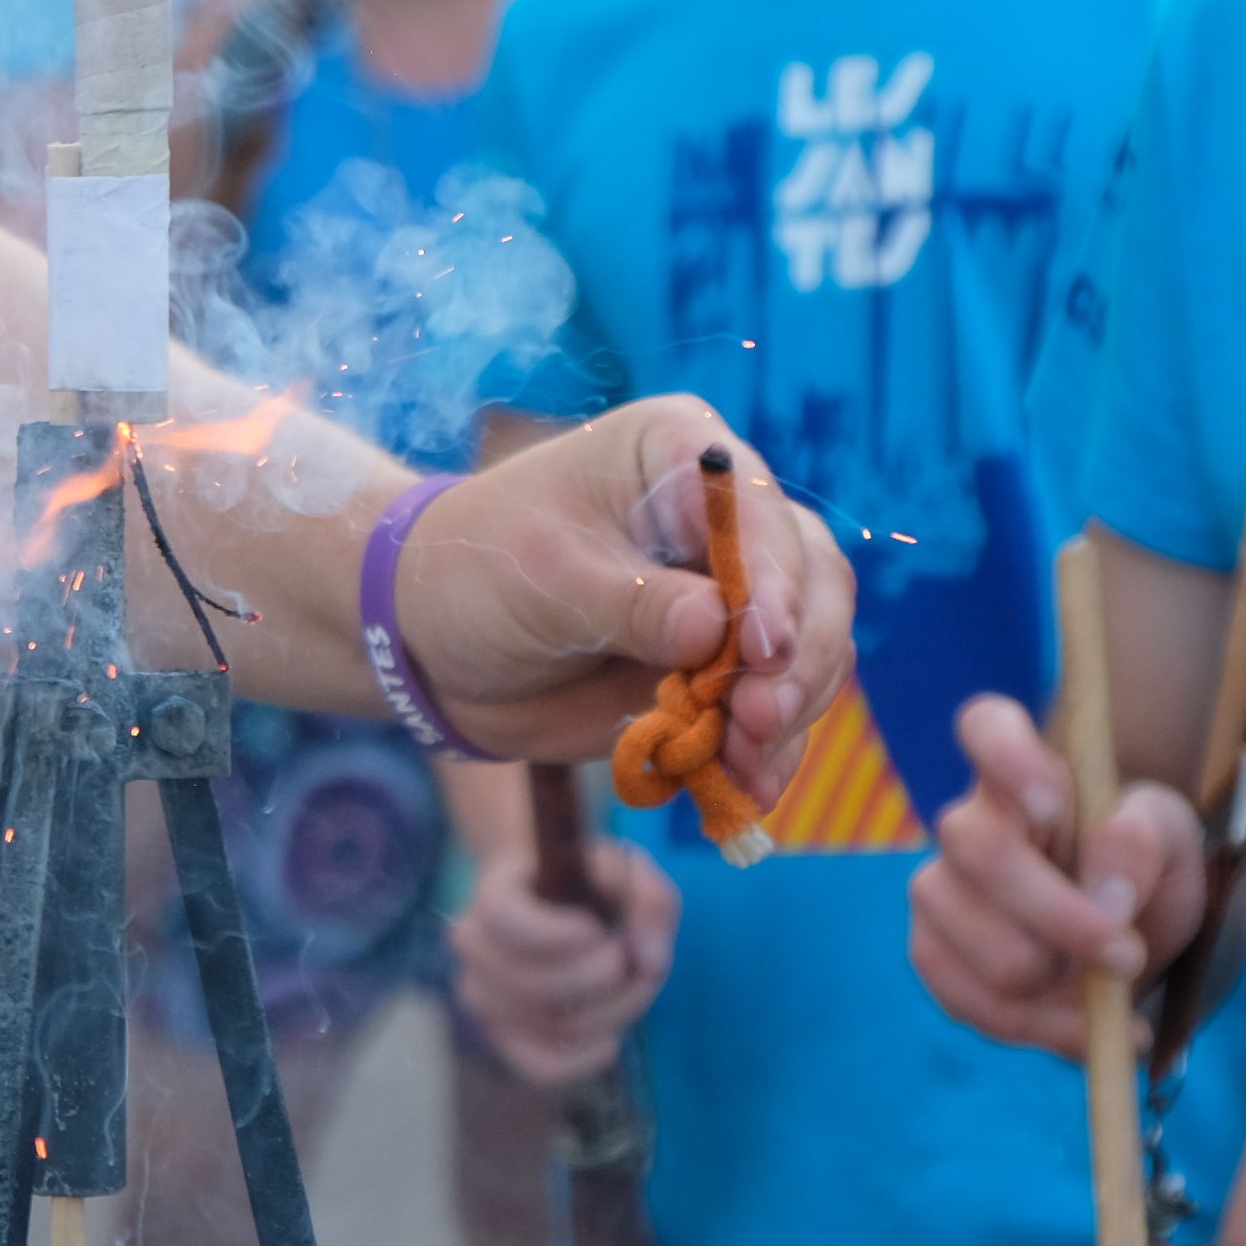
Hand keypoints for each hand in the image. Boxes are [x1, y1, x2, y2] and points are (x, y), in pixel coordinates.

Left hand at [396, 399, 854, 784]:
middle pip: (813, 582)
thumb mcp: (547, 578)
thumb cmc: (479, 571)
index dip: (775, 582)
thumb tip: (719, 631)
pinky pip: (773, 713)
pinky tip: (747, 789)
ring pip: (810, 652)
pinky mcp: (720, 671)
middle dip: (800, 657)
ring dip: (791, 714)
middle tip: (759, 720)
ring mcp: (730, 600)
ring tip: (747, 764)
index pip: (760, 513)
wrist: (432, 643)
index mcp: (682, 456)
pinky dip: (768, 754)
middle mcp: (724, 521)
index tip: (764, 648)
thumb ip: (636, 604)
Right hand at [449, 836, 677, 1088]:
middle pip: (534, 984)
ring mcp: (483, 997)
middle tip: (628, 957)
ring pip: (550, 1025)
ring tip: (628, 989)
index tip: (594, 927)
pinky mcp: (503, 1039)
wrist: (556, 912)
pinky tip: (610, 1036)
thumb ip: (650, 901)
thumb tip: (648, 960)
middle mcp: (474, 947)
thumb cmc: (590, 887)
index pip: (504, 919)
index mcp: (495, 893)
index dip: (557, 932)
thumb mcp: (630, 873)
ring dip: (611, 1013)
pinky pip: (542, 1068)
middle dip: (604, 975)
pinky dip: (588, 1058)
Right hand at [907, 689, 1207, 1051]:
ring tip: (1107, 996)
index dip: (1006, 758)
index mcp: (1026, 774)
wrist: (1130, 941)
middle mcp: (968, 824)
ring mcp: (939, 891)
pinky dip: (1041, 1029)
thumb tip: (1107, 882)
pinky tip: (1082, 1028)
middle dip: (1063, 917)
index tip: (1053, 805)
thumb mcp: (1175, 846)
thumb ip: (1146, 844)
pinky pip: (972, 1003)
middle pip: (982, 852)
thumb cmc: (1145, 873)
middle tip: (1129, 955)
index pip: (985, 726)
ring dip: (1057, 984)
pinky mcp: (934, 955)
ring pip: (983, 944)